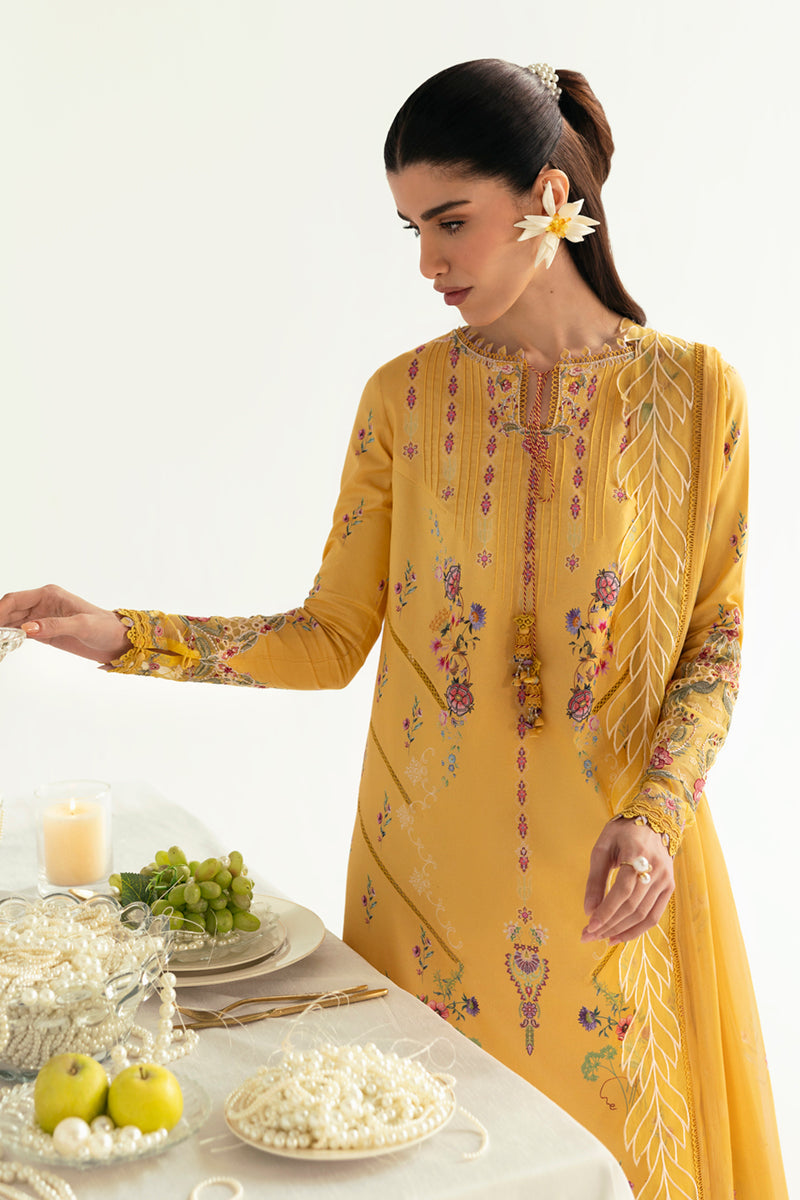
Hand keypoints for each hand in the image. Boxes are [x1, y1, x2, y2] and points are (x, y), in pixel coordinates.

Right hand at [0, 584, 130, 663]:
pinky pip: (20, 633)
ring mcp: (41, 618)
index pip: (15, 600)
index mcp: (49, 594)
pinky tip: (3, 647)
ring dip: (1, 632)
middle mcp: (42, 603)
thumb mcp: (82, 625)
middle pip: (9, 611)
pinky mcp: (44, 632)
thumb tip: (27, 628)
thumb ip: (54, 626)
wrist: (118, 641)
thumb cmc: (105, 628)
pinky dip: (9, 639)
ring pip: (11, 623)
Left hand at [581, 816, 673, 944]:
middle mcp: (656, 870)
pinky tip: (620, 936)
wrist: (654, 821)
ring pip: (643, 915)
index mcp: (637, 854)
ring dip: (621, 931)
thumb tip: (588, 910)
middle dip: (609, 925)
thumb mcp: (602, 847)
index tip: (589, 925)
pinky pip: (654, 916)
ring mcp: (666, 880)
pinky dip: (637, 930)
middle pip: (632, 907)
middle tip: (588, 935)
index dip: (606, 911)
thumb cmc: (623, 832)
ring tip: (601, 938)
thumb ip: (595, 879)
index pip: (622, 891)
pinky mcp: (669, 888)